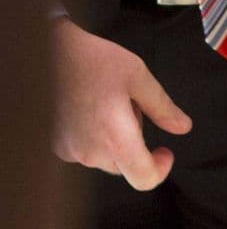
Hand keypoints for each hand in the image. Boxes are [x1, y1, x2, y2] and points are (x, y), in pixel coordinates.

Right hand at [52, 18, 191, 189]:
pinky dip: (93, 137)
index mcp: (115, 140)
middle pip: (126, 166)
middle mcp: (90, 152)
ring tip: (107, 104)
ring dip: (114, 140)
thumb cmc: (88, 59)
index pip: (145, 179)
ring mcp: (70, 149)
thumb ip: (162, 107)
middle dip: (136, 143)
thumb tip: (182, 127)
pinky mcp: (55, 143)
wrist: (43, 49)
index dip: (161, 169)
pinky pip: (84, 150)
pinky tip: (90, 110)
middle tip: (129, 108)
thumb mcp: (137, 76)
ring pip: (105, 158)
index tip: (164, 151)